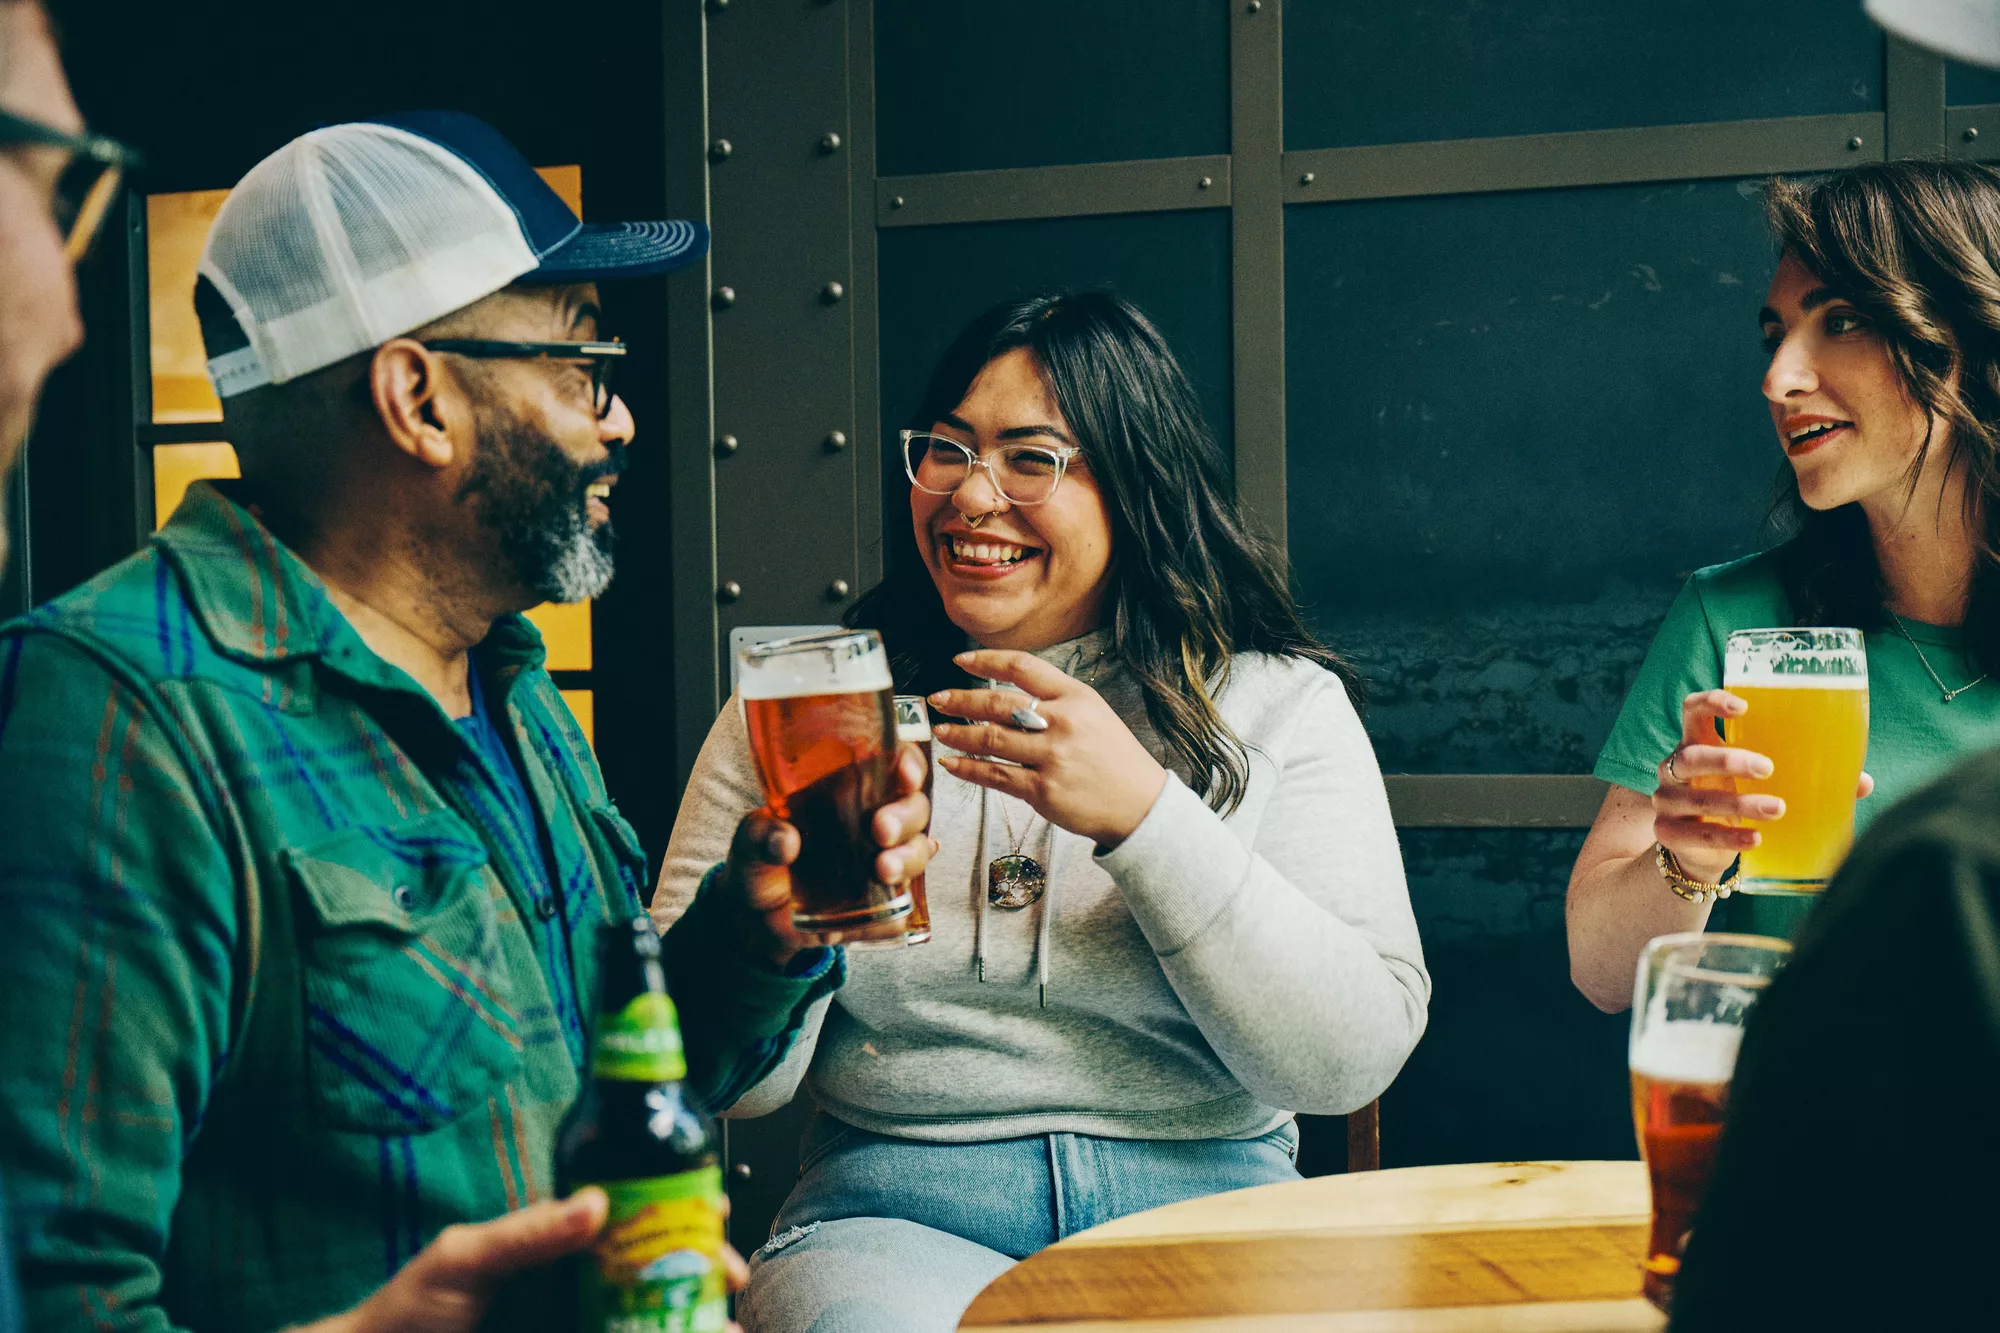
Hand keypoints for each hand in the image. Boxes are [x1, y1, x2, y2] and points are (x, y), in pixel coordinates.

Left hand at [297, 1190, 750, 1332]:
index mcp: (558, 1242)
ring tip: (725, 1326)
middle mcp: (577, 1281)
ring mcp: (577, 1321)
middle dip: (700, 1269)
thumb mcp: (466, 1256)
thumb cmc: (411, 1307)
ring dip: (690, 1314)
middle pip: (655, 1268)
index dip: (679, 1210)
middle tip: (731, 1279)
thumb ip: (528, 1231)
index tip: (718, 1211)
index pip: (631, 1216)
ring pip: (647, 1314)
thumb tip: (599, 1200)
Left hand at [722, 741, 934, 966]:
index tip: (904, 774)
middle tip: (881, 830)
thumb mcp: (749, 840)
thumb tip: (786, 841)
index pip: (892, 764)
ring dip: (909, 859)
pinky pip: (902, 904)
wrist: (755, 919)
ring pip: (919, 851)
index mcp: (848, 791)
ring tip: (882, 871)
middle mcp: (873, 821)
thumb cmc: (758, 863)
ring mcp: (881, 861)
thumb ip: (760, 834)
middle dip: (905, 817)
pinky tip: (889, 913)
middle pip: (914, 807)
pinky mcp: (880, 902)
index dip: (908, 764)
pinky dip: (896, 910)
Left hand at [930, 649, 1167, 850]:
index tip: (961, 661)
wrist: (1140, 804)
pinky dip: (968, 768)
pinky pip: (995, 776)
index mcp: (1075, 697)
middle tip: (938, 698)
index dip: (986, 661)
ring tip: (940, 730)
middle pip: (999, 704)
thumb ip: (1055, 698)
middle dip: (961, 699)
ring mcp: (1052, 757)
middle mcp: (1062, 723)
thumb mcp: (1094, 712)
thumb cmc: (1114, 757)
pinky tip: (951, 762)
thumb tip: (1008, 688)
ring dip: (959, 733)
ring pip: (990, 740)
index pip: (1022, 667)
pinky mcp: (1042, 790)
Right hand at [1654, 689, 1873, 882]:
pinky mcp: (1666, 832)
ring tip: (1776, 809)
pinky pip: (1694, 833)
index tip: (1743, 707)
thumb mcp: (1760, 782)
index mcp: (1697, 742)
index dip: (1711, 702)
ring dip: (1736, 803)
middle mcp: (1675, 768)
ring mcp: (1667, 800)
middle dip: (1728, 760)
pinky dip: (1727, 838)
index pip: (1692, 709)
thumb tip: (1862, 782)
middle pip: (1690, 755)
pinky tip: (1755, 839)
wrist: (1700, 849)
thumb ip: (1805, 776)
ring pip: (1693, 796)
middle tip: (1768, 768)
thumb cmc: (1736, 799)